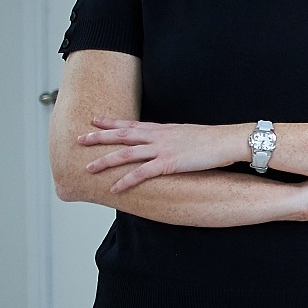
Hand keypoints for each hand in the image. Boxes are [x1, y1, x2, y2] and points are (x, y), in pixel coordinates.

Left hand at [79, 118, 243, 192]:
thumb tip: (168, 144)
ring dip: (105, 161)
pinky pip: (141, 173)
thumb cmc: (214, 140)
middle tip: (80, 138)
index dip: (112, 122)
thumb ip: (174, 139)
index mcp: (163, 129)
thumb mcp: (189, 134)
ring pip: (126, 153)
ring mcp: (162, 149)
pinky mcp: (169, 163)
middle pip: (122, 135)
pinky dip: (126, 181)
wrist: (228, 141)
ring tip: (88, 168)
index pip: (132, 123)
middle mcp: (158, 136)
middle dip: (99, 137)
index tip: (95, 120)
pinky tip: (115, 188)